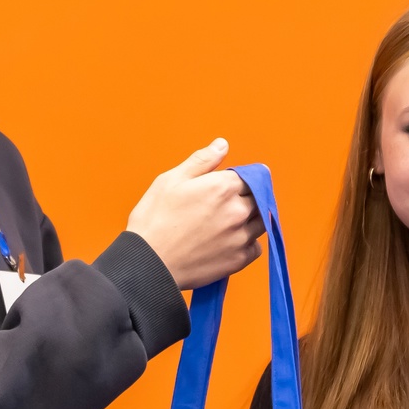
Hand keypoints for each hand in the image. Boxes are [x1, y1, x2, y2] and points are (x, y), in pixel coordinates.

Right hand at [125, 140, 262, 288]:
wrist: (149, 263)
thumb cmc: (154, 220)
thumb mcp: (171, 180)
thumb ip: (202, 161)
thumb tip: (222, 145)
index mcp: (223, 187)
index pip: (249, 176)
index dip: (237, 179)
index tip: (226, 185)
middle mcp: (238, 210)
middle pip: (258, 198)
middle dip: (246, 197)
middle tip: (223, 205)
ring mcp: (241, 236)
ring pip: (260, 222)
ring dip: (250, 219)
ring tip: (226, 223)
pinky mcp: (239, 259)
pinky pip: (255, 247)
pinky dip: (247, 243)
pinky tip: (229, 242)